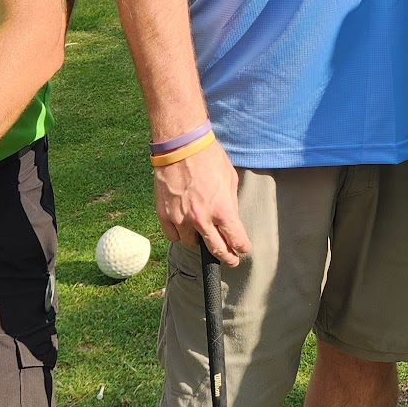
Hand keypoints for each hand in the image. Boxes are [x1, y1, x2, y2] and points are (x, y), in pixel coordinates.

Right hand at [153, 140, 249, 265]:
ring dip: (199, 241)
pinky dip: (180, 234)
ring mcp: (181, 219)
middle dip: (227, 257)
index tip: (243, 249)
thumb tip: (231, 218)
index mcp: (222, 210)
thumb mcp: (230, 180)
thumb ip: (230, 203)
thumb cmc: (209, 158)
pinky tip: (185, 227)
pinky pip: (173, 235)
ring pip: (192, 244)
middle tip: (231, 260)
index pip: (236, 240)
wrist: (181, 146)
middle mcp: (202, 219)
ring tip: (203, 233)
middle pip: (217, 250)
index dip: (242, 247)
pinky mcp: (164, 215)